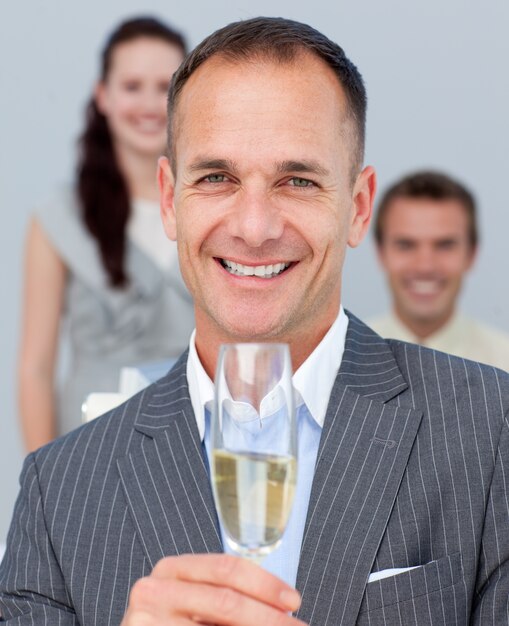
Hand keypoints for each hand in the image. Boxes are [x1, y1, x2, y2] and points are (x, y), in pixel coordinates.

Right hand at [121, 553, 305, 624]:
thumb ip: (226, 595)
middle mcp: (155, 591)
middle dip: (269, 617)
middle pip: (226, 601)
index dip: (265, 584)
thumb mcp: (193, 602)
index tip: (293, 601)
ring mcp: (146, 622)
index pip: (226, 568)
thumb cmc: (172, 624)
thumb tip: (281, 610)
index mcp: (173, 569)